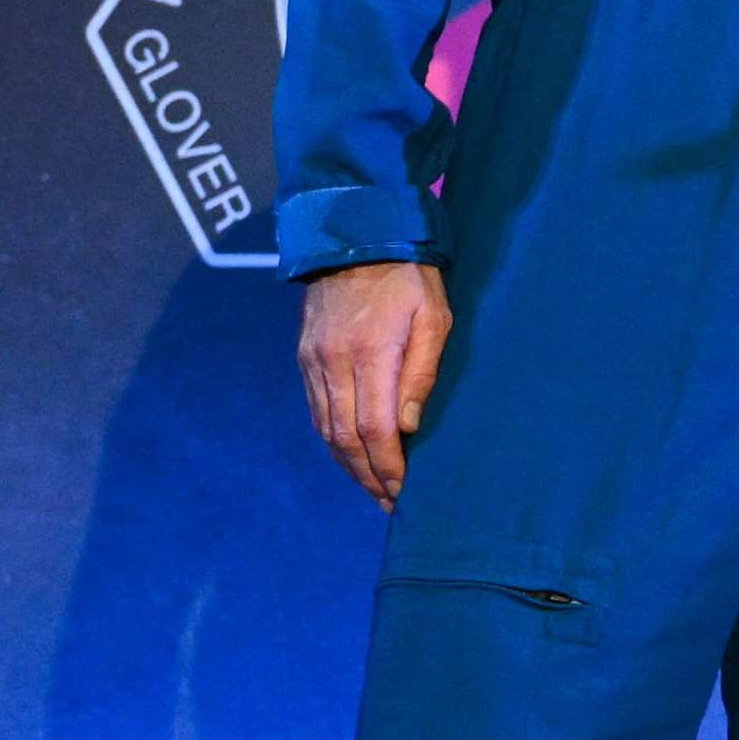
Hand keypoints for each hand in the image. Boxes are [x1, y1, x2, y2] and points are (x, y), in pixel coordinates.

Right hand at [300, 261, 452, 508]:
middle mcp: (334, 363)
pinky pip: (316, 410)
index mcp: (370, 354)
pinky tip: (350, 453)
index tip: (402, 491)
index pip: (374, 429)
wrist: (355, 237)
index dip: (387, 466)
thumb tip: (409, 427)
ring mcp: (314, 362)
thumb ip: (422, 372)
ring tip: (373, 487)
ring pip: (326, 429)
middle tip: (389, 502)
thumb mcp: (433, 317)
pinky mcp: (305, 358)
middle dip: (367, 476)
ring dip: (348, 464)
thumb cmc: (408, 277)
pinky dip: (332, 439)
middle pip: (344, 438)